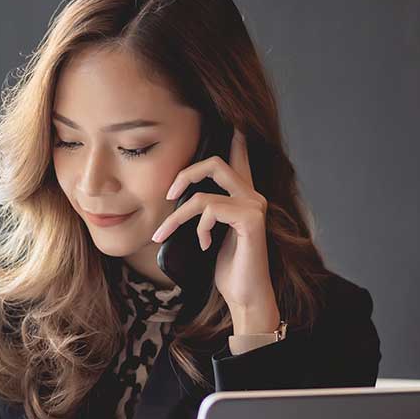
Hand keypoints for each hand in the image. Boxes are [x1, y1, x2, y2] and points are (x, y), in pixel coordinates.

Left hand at [149, 128, 280, 333]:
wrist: (244, 295)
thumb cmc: (226, 267)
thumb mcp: (208, 233)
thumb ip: (202, 212)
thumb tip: (177, 198)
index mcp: (242, 197)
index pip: (238, 159)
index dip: (234, 139)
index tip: (232, 122)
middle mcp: (252, 196)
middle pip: (215, 163)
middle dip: (185, 174)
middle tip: (168, 193)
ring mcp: (254, 206)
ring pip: (203, 194)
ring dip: (177, 216)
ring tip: (165, 234)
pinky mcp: (251, 220)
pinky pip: (211, 210)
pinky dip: (199, 228)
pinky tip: (204, 245)